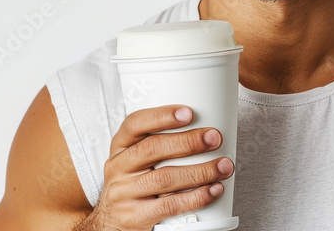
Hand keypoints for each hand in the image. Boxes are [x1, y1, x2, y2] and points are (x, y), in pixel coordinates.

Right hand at [78, 105, 234, 230]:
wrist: (110, 223)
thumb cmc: (132, 185)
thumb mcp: (134, 160)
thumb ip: (157, 144)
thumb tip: (201, 130)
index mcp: (120, 147)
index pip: (135, 124)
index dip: (162, 116)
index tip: (189, 112)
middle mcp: (118, 167)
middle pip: (153, 149)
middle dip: (188, 142)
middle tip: (214, 138)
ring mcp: (124, 193)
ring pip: (165, 178)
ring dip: (199, 171)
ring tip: (222, 166)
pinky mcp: (135, 216)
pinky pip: (169, 205)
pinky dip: (196, 197)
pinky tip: (212, 190)